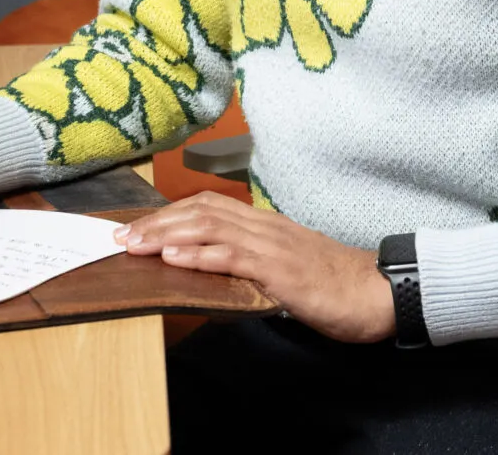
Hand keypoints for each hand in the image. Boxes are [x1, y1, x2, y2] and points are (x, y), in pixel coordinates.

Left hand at [115, 192, 395, 342]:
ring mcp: (273, 244)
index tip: (135, 226)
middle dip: (156, 222)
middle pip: (200, 210)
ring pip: (210, 227)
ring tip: (134, 245)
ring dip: (167, 235)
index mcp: (264, 224)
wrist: (377, 292)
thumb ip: (251, 262)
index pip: (207, 206)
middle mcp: (264, 226)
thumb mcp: (285, 267)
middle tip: (119, 236)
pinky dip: (200, 255)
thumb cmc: (333, 284)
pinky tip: (174, 260)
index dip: (167, 214)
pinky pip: (234, 256)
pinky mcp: (281, 269)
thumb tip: (212, 268)